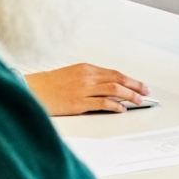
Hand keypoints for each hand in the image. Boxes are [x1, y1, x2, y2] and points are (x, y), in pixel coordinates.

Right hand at [24, 63, 149, 114]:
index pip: (115, 73)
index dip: (131, 79)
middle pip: (118, 79)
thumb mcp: (72, 75)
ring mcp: (83, 89)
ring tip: (138, 101)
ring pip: (114, 90)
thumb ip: (90, 79)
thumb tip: (108, 88)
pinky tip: (121, 109)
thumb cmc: (49, 85)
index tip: (141, 85)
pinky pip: (102, 103)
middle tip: (146, 92)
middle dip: (135, 86)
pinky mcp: (79, 102)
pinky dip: (115, 106)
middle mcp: (87, 76)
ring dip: (129, 96)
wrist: (32, 89)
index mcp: (86, 68)